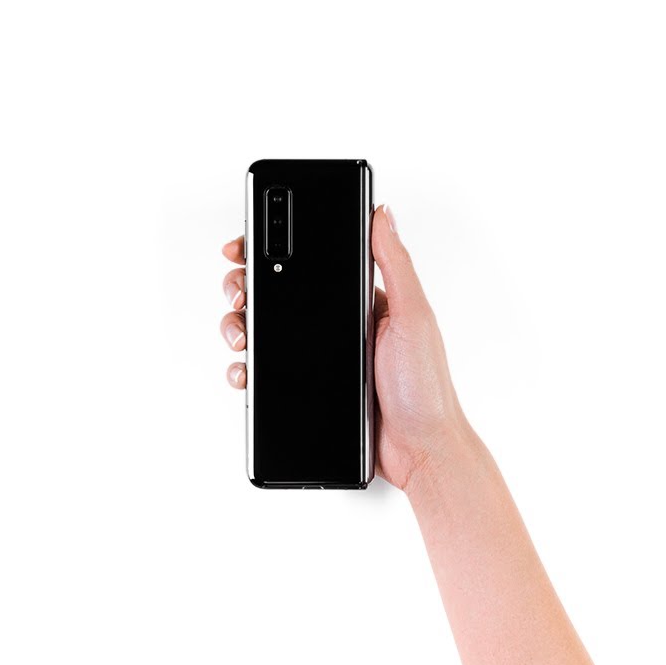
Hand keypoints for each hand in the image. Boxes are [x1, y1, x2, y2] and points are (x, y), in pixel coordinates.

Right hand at [219, 205, 472, 490]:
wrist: (418, 451)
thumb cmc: (427, 388)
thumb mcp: (414, 315)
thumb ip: (395, 263)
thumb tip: (381, 213)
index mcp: (363, 300)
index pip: (312, 264)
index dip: (275, 252)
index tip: (246, 248)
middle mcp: (339, 325)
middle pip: (277, 294)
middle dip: (246, 288)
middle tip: (239, 294)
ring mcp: (321, 358)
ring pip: (264, 332)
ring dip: (240, 327)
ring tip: (241, 336)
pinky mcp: (310, 389)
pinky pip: (267, 373)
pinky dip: (247, 370)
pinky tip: (245, 371)